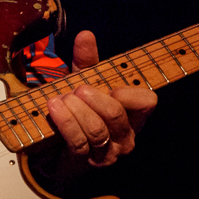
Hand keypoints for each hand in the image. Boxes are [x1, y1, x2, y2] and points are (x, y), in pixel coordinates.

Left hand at [44, 30, 156, 174]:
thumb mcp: (83, 83)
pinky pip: (78, 142)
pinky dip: (65, 122)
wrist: (52, 146)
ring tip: (62, 98)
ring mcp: (106, 154)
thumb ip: (87, 61)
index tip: (110, 86)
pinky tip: (55, 108)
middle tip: (78, 89)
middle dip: (95, 97)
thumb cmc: (76, 111)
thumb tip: (86, 35)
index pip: (146, 102)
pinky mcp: (84, 163)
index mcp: (132, 116)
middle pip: (116, 114)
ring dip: (76, 110)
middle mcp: (125, 138)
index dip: (129, 92)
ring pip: (97, 129)